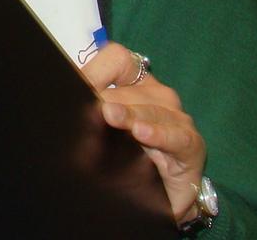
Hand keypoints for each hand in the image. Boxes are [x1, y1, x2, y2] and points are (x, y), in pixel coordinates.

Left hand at [81, 42, 205, 224]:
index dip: (95, 70)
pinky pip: (177, 135)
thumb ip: (87, 108)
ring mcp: (176, 117)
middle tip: (85, 115)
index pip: (117, 58)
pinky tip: (142, 133)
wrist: (160, 197)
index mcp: (134, 83)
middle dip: (104, 102)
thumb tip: (65, 96)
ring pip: (149, 109)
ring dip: (127, 115)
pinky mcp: (191, 144)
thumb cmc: (127, 157)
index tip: (76, 86)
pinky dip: (159, 133)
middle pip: (128, 89)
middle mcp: (157, 94)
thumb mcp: (102, 129)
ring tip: (109, 117)